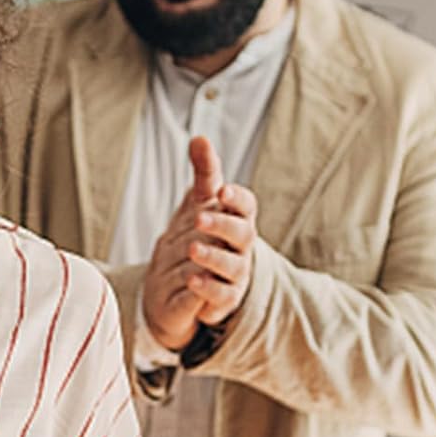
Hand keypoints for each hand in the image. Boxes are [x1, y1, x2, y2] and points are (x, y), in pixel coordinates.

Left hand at [143, 137, 256, 349]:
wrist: (189, 282)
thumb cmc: (204, 235)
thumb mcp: (201, 202)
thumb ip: (204, 174)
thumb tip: (199, 137)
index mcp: (238, 219)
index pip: (246, 206)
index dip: (237, 198)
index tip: (222, 190)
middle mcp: (241, 247)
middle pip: (242, 233)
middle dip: (223, 224)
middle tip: (199, 218)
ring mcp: (236, 274)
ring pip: (232, 265)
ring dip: (214, 256)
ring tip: (193, 248)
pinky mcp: (225, 299)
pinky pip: (221, 294)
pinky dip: (208, 287)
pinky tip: (192, 280)